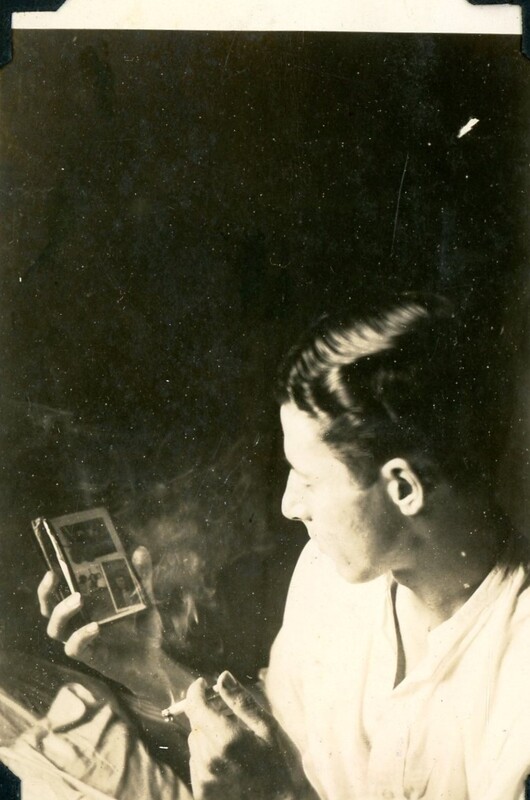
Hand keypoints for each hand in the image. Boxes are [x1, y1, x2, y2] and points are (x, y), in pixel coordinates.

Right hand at [38, 547, 173, 704]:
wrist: (155, 662)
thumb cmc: (143, 629)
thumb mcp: (145, 600)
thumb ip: (142, 578)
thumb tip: (140, 550)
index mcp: (87, 608)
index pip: (58, 595)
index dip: (50, 583)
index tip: (53, 566)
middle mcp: (79, 623)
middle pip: (49, 610)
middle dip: (47, 593)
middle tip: (56, 576)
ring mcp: (83, 641)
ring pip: (56, 630)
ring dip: (62, 612)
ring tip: (78, 599)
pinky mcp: (90, 657)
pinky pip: (75, 648)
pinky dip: (81, 636)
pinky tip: (95, 627)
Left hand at [186, 671, 301, 799]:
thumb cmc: (281, 766)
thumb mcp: (268, 727)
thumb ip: (241, 701)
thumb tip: (222, 677)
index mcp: (226, 738)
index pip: (195, 705)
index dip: (196, 690)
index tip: (202, 683)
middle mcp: (209, 759)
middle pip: (195, 723)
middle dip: (208, 713)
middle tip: (230, 717)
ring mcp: (204, 779)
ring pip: (195, 742)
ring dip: (208, 735)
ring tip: (233, 744)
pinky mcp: (203, 793)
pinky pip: (196, 763)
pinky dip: (207, 756)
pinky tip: (229, 762)